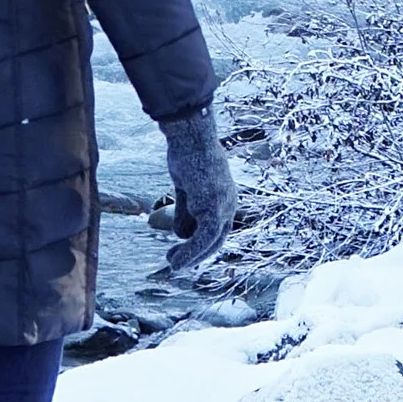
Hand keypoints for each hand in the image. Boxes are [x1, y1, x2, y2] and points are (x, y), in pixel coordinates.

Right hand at [161, 106, 238, 280]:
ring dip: (189, 257)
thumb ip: (187, 210)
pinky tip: (176, 260)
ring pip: (209, 243)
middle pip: (216, 239)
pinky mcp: (214, 209)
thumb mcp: (186, 187)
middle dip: (196, 254)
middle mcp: (229, 204)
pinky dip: (190, 252)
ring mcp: (224, 207)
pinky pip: (203, 239)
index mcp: (226, 197)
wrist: (191, 137)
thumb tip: (181, 234)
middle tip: (176, 262)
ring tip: (173, 263)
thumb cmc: (187, 155)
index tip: (183, 250)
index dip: (200, 244)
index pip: (217, 228)